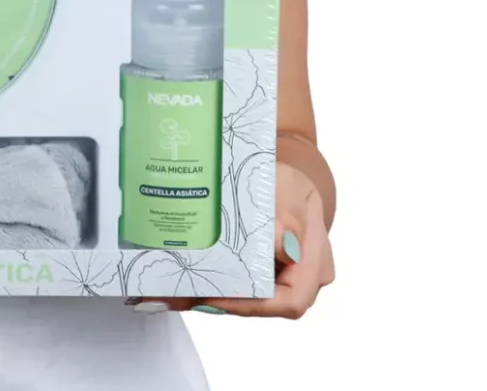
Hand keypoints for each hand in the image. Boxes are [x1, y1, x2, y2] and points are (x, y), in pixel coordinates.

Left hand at [135, 162, 334, 317]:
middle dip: (221, 303)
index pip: (290, 300)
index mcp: (314, 261)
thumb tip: (285, 248)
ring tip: (171, 292)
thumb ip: (289, 217)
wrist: (281, 181)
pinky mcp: (259, 276)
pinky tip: (182, 284)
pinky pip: (236, 288)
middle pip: (263, 305)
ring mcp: (280, 279)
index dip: (252, 305)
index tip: (215, 296)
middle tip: (179, 295)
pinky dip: (211, 286)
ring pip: (246, 300)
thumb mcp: (288, 188)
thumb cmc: (288, 184)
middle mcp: (301, 278)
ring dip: (210, 297)